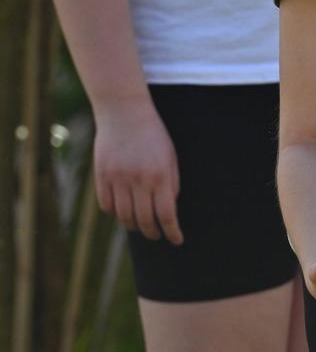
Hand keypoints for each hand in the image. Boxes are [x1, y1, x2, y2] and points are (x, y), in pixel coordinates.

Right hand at [93, 98, 181, 241]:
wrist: (124, 112)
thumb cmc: (153, 134)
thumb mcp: (171, 157)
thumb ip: (172, 184)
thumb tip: (169, 210)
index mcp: (161, 176)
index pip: (167, 215)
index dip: (172, 232)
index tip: (176, 240)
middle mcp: (139, 180)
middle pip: (145, 220)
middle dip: (153, 232)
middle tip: (157, 235)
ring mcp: (118, 179)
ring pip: (124, 216)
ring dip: (133, 226)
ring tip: (139, 226)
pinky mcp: (102, 175)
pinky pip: (106, 205)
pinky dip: (114, 213)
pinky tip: (121, 212)